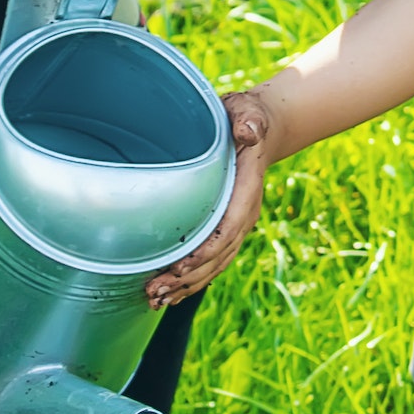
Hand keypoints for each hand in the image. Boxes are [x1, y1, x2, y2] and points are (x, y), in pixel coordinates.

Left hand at [146, 91, 276, 305]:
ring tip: (156, 301)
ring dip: (185, 287)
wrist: (258, 130)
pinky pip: (209, 263)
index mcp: (247, 193)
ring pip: (212, 267)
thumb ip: (249, 121)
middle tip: (155, 292)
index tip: (178, 265)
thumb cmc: (246, 118)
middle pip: (216, 258)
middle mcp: (243, 217)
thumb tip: (249, 131)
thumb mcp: (248, 112)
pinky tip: (168, 294)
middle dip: (186, 279)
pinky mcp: (223, 231)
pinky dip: (189, 281)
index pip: (227, 229)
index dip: (204, 251)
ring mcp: (233, 228)